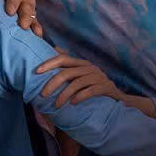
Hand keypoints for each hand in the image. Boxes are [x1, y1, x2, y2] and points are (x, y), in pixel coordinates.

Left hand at [0, 0, 39, 32]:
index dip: (14, 1)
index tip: (10, 12)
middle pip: (28, 4)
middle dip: (26, 15)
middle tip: (23, 25)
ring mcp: (25, 9)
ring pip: (32, 14)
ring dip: (33, 24)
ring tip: (35, 33)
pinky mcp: (25, 20)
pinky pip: (32, 24)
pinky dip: (35, 30)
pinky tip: (37, 37)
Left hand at [35, 55, 153, 116]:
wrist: (118, 99)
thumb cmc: (95, 87)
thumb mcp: (81, 76)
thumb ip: (69, 67)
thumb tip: (54, 50)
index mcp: (82, 63)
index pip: (63, 59)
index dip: (50, 63)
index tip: (37, 71)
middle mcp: (90, 67)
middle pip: (67, 73)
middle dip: (53, 83)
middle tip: (43, 94)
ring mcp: (99, 77)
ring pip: (77, 83)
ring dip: (64, 95)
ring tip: (56, 105)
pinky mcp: (106, 87)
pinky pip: (91, 91)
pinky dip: (80, 96)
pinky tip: (73, 103)